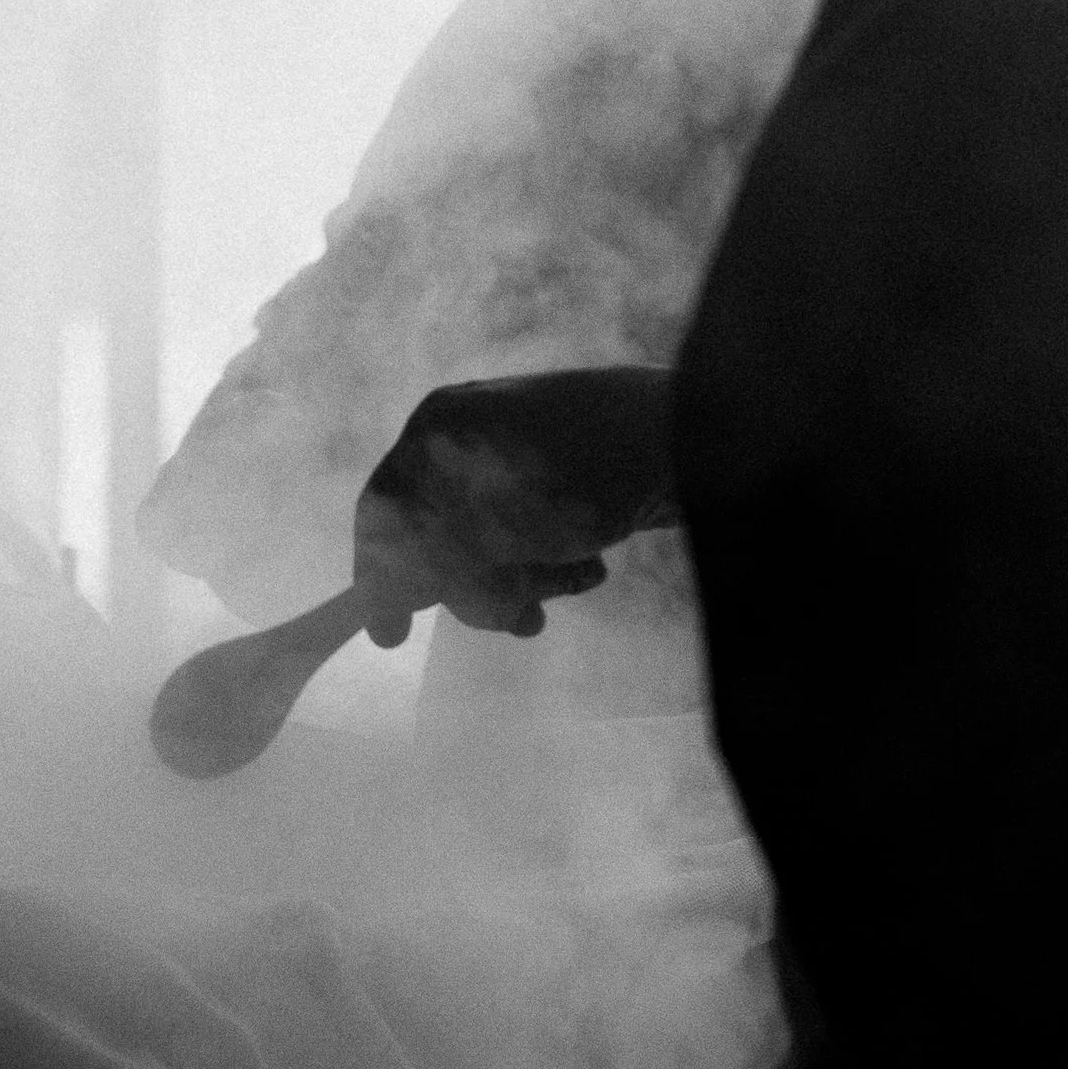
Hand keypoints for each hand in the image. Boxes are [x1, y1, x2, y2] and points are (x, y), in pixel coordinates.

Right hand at [352, 367, 675, 646]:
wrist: (685, 438)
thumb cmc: (572, 483)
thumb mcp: (482, 531)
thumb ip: (423, 566)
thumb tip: (381, 612)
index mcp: (437, 430)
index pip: (384, 510)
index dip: (382, 576)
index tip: (391, 637)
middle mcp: (471, 434)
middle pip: (442, 537)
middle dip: (481, 586)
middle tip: (524, 618)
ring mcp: (521, 451)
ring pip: (496, 543)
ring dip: (527, 578)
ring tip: (572, 583)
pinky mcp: (568, 473)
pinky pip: (537, 532)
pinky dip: (556, 559)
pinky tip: (591, 568)